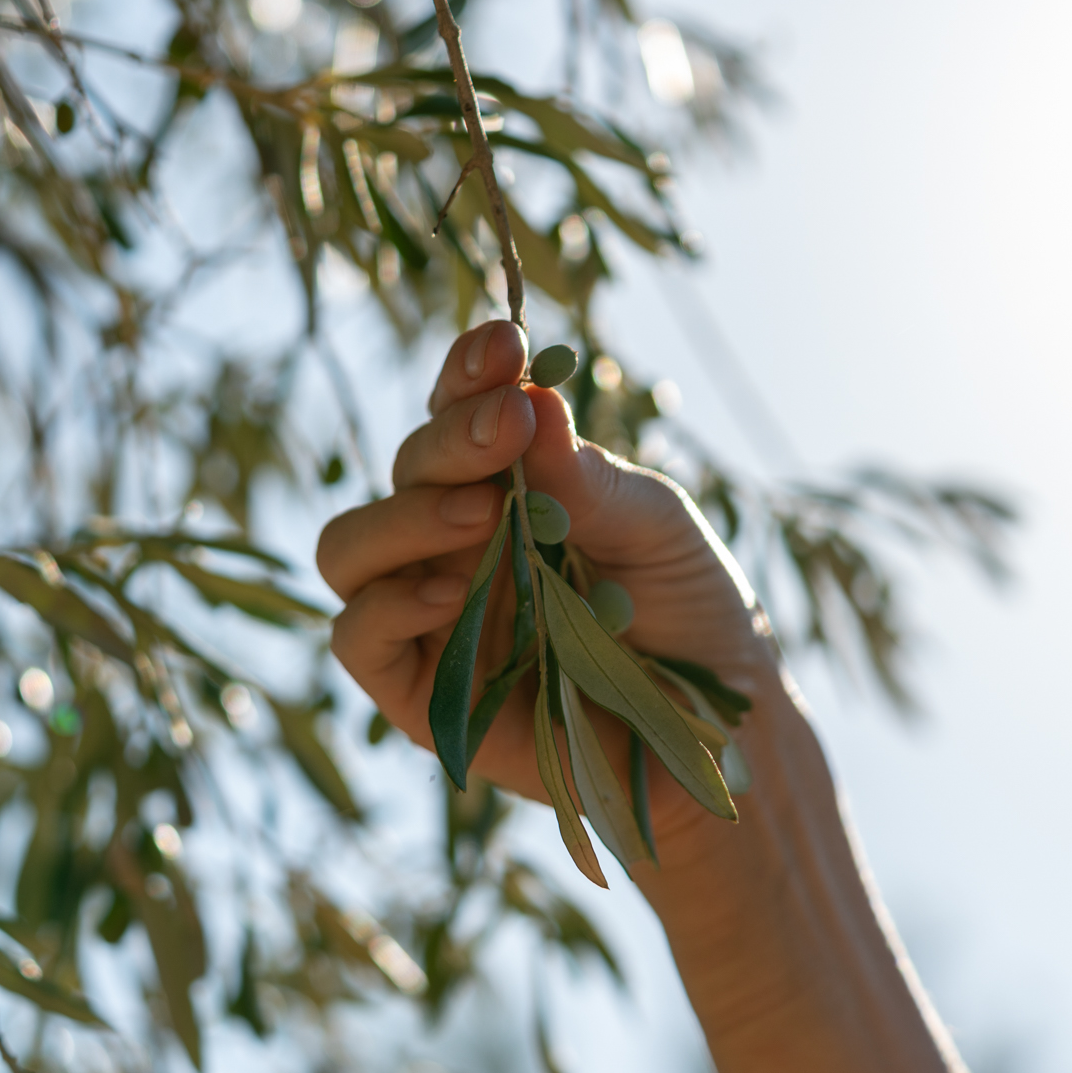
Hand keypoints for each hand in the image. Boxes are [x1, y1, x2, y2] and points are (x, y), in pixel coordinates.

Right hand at [316, 320, 778, 838]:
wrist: (720, 729)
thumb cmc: (689, 613)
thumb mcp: (657, 529)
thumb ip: (589, 478)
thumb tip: (532, 400)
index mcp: (503, 487)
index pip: (456, 413)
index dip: (466, 374)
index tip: (505, 343)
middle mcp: (451, 543)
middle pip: (403, 471)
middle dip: (450, 438)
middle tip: (507, 424)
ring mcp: (427, 617)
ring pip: (351, 548)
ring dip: (403, 517)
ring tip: (477, 514)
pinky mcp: (418, 695)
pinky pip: (356, 636)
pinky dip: (388, 605)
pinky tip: (448, 592)